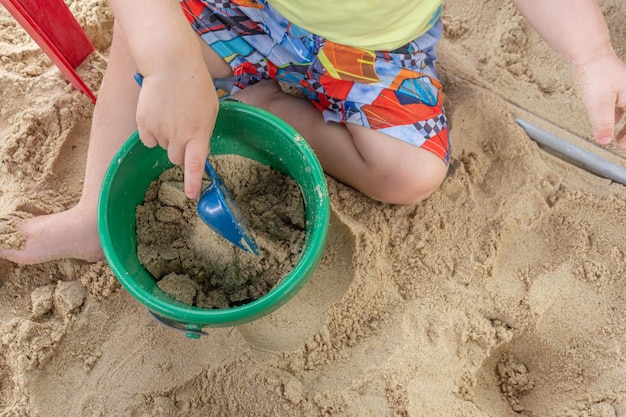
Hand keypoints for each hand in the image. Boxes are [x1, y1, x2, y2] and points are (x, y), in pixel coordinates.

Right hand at [135, 67, 218, 198]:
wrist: (170, 64)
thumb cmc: (195, 85)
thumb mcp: (210, 110)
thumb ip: (204, 133)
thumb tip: (198, 152)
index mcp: (199, 133)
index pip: (195, 164)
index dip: (192, 182)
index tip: (191, 195)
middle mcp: (178, 135)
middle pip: (176, 158)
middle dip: (180, 150)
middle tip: (182, 129)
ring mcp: (160, 130)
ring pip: (162, 147)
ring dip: (166, 138)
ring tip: (171, 114)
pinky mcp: (144, 124)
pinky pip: (148, 140)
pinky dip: (151, 132)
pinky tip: (157, 114)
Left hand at [574, 53, 625, 147]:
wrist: (588, 52)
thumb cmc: (595, 74)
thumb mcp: (598, 104)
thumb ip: (603, 123)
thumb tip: (604, 142)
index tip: (622, 146)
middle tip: (621, 144)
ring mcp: (625, 88)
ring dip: (625, 125)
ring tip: (618, 138)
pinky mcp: (617, 85)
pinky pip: (622, 103)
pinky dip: (618, 114)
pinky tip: (611, 120)